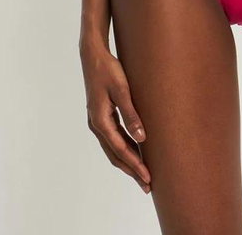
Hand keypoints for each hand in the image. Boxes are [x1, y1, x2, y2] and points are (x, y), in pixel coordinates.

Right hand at [80, 37, 150, 192]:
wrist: (93, 56)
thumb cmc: (108, 70)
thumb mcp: (122, 90)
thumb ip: (131, 114)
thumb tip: (141, 138)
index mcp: (100, 121)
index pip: (120, 150)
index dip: (135, 165)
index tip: (148, 177)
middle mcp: (97, 125)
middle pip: (115, 155)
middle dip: (132, 170)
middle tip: (147, 185)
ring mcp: (98, 121)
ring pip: (114, 149)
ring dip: (128, 162)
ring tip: (143, 174)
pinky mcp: (102, 116)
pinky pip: (113, 138)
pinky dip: (124, 149)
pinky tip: (136, 152)